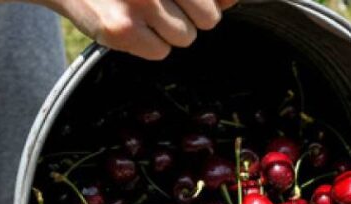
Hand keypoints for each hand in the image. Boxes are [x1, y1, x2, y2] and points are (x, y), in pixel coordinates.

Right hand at [49, 0, 237, 60]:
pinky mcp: (121, 29)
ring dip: (169, 31)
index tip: (186, 5)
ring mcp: (140, 2)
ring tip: (142, 12)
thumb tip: (230, 1)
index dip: (208, 4)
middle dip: (191, 16)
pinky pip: (161, 52)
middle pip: (208, 18)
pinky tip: (130, 25)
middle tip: (161, 4)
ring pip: (185, 37)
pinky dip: (148, 45)